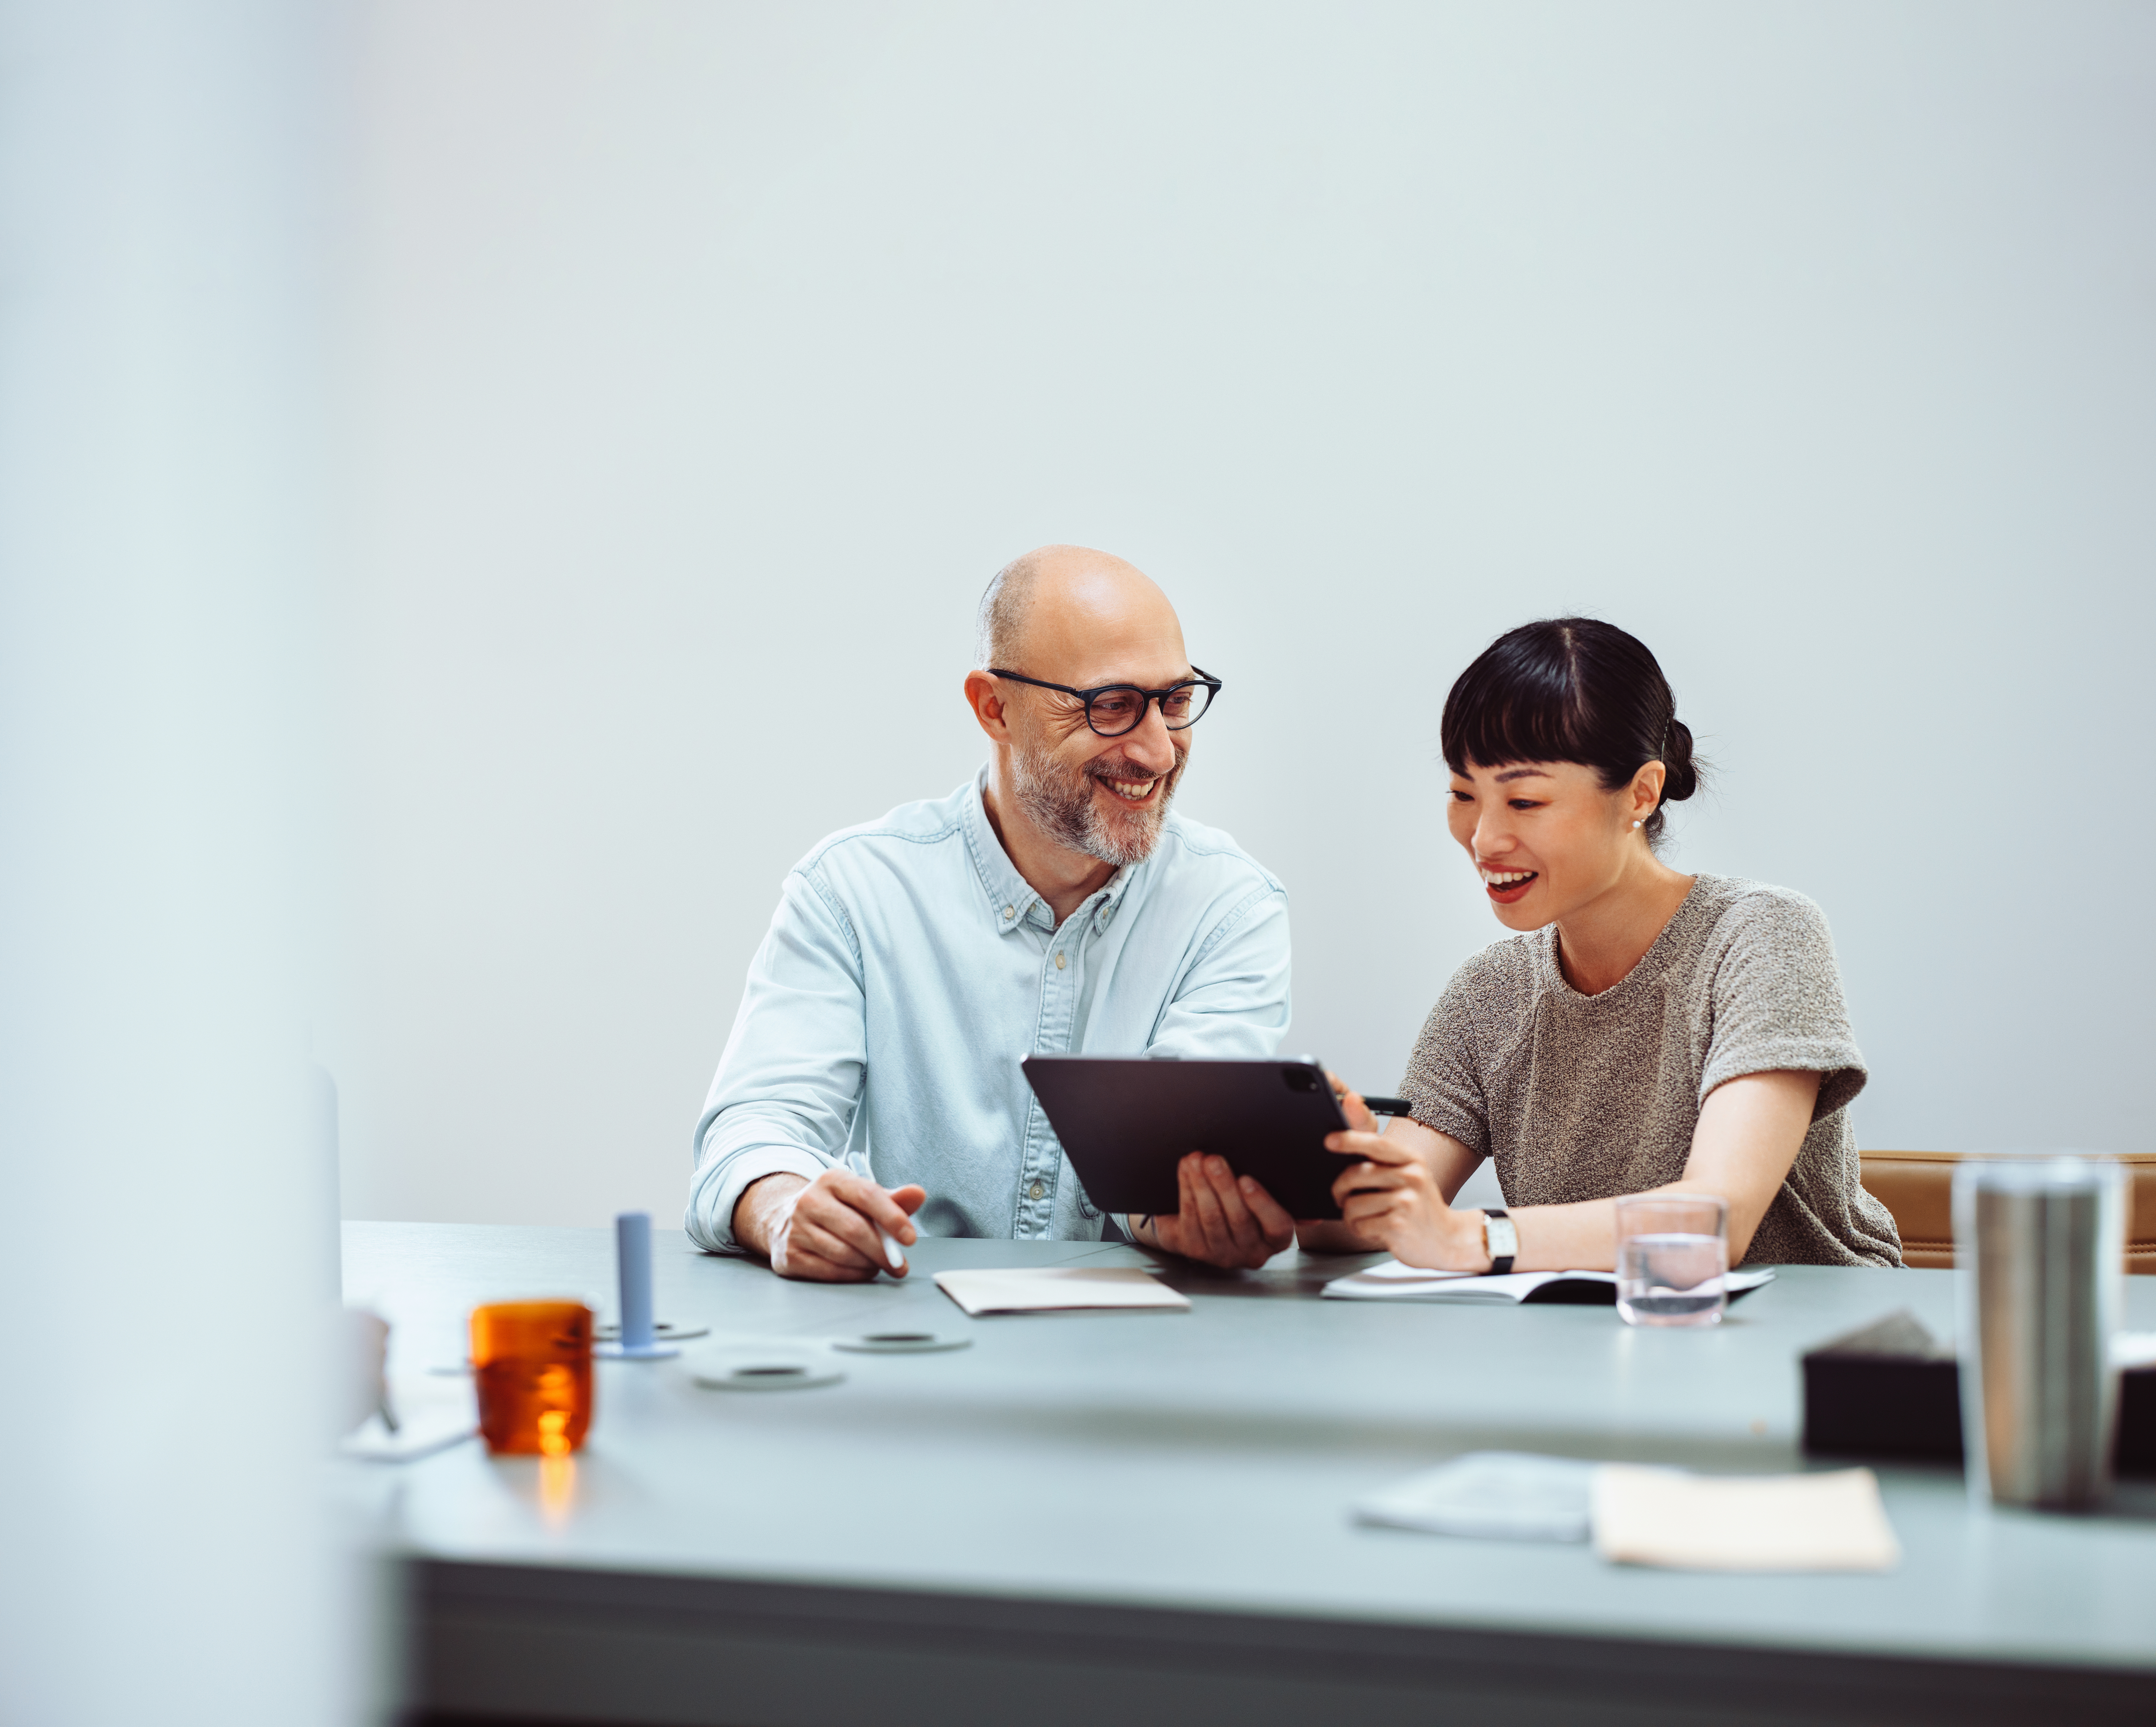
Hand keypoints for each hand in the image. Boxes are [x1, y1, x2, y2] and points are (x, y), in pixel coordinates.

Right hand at [735, 1169, 926, 1282]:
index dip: (892, 1217)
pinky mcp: (790, 1255)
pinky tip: (861, 1271)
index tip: (910, 1238)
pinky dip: (852, 1275)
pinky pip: (829, 1271)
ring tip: (879, 1265)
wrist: (785, 1219)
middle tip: (900, 1264)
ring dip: (869, 1264)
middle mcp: (810, 1200)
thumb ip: (892, 1199)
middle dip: (883, 1251)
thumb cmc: (836, 1209)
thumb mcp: (861, 1197)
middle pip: (856, 1229)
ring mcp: (796, 1229)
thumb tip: (919, 1194)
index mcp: (832, 1179)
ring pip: (843, 1253)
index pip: (867, 1195)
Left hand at [1145, 1152, 1296, 1269]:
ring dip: (1201, 1185)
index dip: (1262, 1204)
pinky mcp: (1195, 1249)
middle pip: (1239, 1219)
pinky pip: (1190, 1218)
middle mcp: (1251, 1252)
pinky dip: (1186, 1190)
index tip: (1246, 1180)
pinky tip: (1186, 1172)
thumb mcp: (1268, 1201)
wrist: (1209, 1219)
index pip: (1278, 1226)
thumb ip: (1286, 1200)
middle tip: (1214, 1160)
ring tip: (1196, 1161)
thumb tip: (1313, 1214)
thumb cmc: (1245, 1203)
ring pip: (1211, 1218)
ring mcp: (1222, 1254)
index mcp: (1277, 1239)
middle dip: (1224, 1185)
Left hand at [1326, 1085, 1483, 1269]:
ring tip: (1364, 1219)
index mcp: (1412, 1159)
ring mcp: (1406, 1201)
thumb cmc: (1418, 1205)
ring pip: (1353, 1204)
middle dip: (1339, 1188)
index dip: (1351, 1139)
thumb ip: (1381, 1158)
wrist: (1447, 1240)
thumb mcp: (1408, 1175)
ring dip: (1350, 1216)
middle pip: (1356, 1174)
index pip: (1377, 1144)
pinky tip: (1374, 1230)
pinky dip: (1359, 1230)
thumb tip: (1345, 1134)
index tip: (1330, 1140)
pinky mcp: (1398, 1225)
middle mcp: (1412, 1177)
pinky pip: (1359, 1225)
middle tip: (1340, 1197)